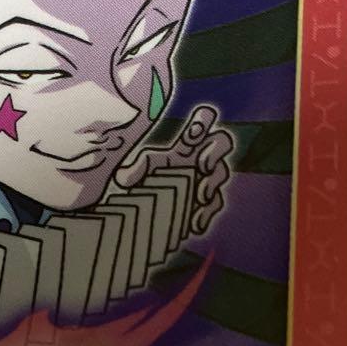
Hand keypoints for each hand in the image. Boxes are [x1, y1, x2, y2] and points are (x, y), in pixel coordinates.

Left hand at [114, 105, 232, 233]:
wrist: (144, 214)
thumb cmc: (143, 183)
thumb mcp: (136, 172)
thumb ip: (134, 169)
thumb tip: (123, 178)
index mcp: (185, 146)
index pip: (203, 121)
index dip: (204, 121)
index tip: (192, 135)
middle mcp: (200, 159)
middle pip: (223, 142)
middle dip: (216, 151)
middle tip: (202, 167)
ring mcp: (205, 180)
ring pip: (221, 174)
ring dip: (212, 184)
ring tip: (200, 197)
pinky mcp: (205, 204)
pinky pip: (215, 204)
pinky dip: (206, 214)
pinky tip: (194, 224)